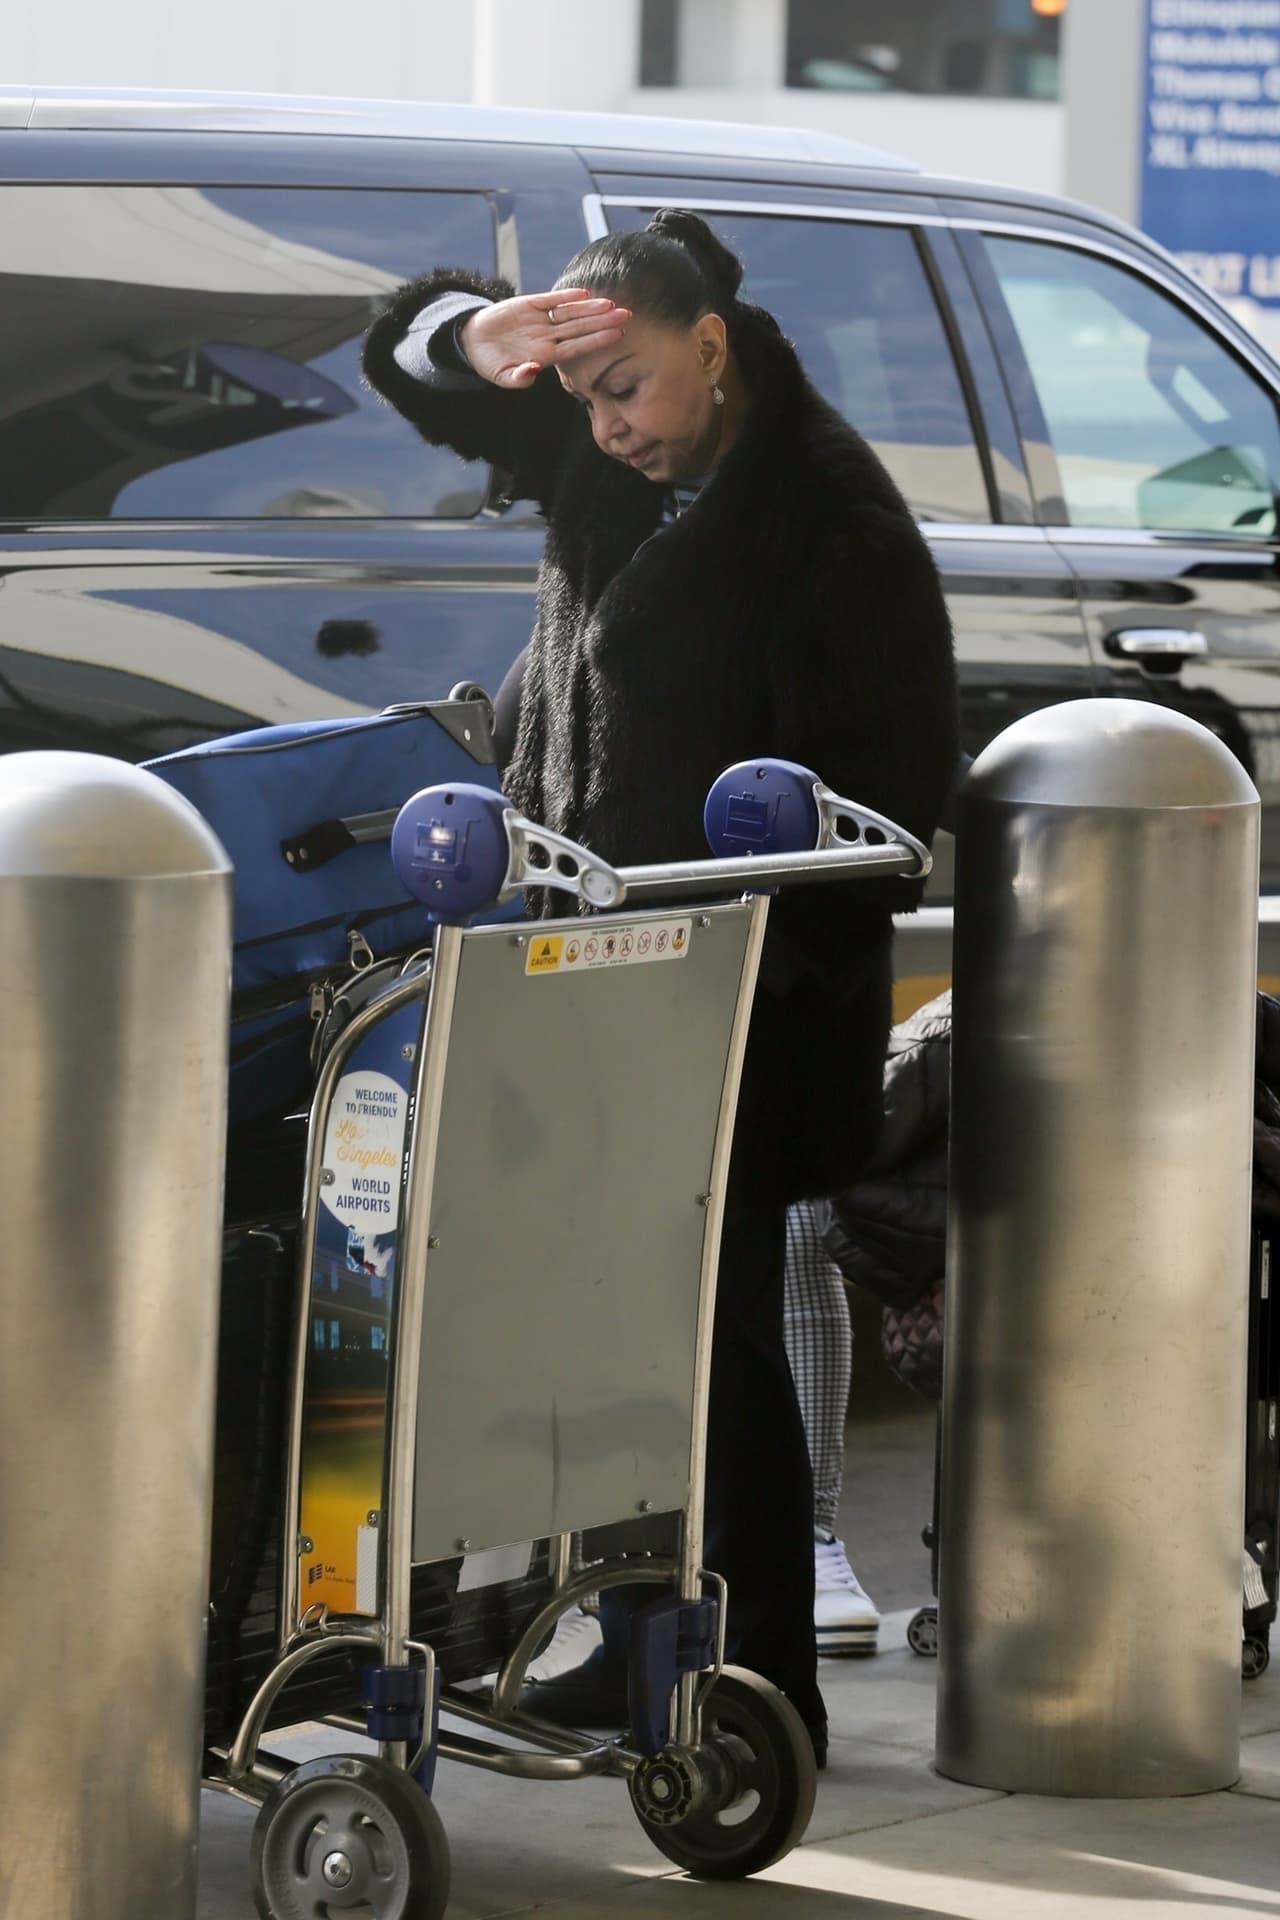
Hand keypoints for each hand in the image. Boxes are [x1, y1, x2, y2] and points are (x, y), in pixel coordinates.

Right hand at [460, 289, 630, 389]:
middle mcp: (548, 336)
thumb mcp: (502, 376)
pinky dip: (565, 296)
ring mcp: (539, 319)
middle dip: (603, 321)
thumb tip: (534, 371)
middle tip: (628, 314)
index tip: (617, 335)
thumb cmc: (490, 363)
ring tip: (611, 302)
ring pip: (570, 312)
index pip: (577, 347)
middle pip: (581, 328)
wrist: (472, 341)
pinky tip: (583, 293)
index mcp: (546, 355)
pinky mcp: (527, 303)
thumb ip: (518, 378)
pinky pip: (550, 300)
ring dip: (590, 308)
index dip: (597, 341)